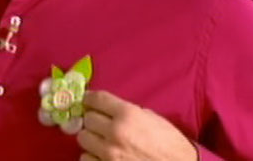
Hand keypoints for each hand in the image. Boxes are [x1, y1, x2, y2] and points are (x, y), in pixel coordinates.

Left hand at [77, 90, 197, 160]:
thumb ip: (126, 111)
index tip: (88, 101)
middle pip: (87, 119)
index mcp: (127, 114)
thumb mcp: (150, 117)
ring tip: (101, 142)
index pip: (96, 99)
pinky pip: (85, 159)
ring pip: (83, 139)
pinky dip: (92, 157)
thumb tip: (105, 109)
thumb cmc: (169, 143)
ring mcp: (109, 154)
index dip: (89, 99)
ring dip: (91, 139)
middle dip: (93, 121)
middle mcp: (115, 132)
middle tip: (100, 124)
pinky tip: (102, 157)